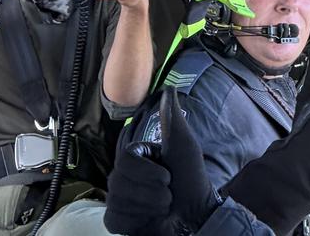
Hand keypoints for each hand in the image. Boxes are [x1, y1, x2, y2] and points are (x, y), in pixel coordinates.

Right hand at [104, 88, 218, 234]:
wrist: (195, 217)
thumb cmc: (191, 180)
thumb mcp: (183, 146)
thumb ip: (172, 118)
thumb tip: (168, 87)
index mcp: (135, 157)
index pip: (125, 158)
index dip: (148, 171)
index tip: (166, 175)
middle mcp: (123, 175)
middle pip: (119, 180)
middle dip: (152, 191)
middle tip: (167, 193)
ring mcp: (118, 197)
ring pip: (117, 199)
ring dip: (148, 207)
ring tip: (161, 207)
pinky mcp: (117, 219)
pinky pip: (114, 218)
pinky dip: (135, 220)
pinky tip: (146, 220)